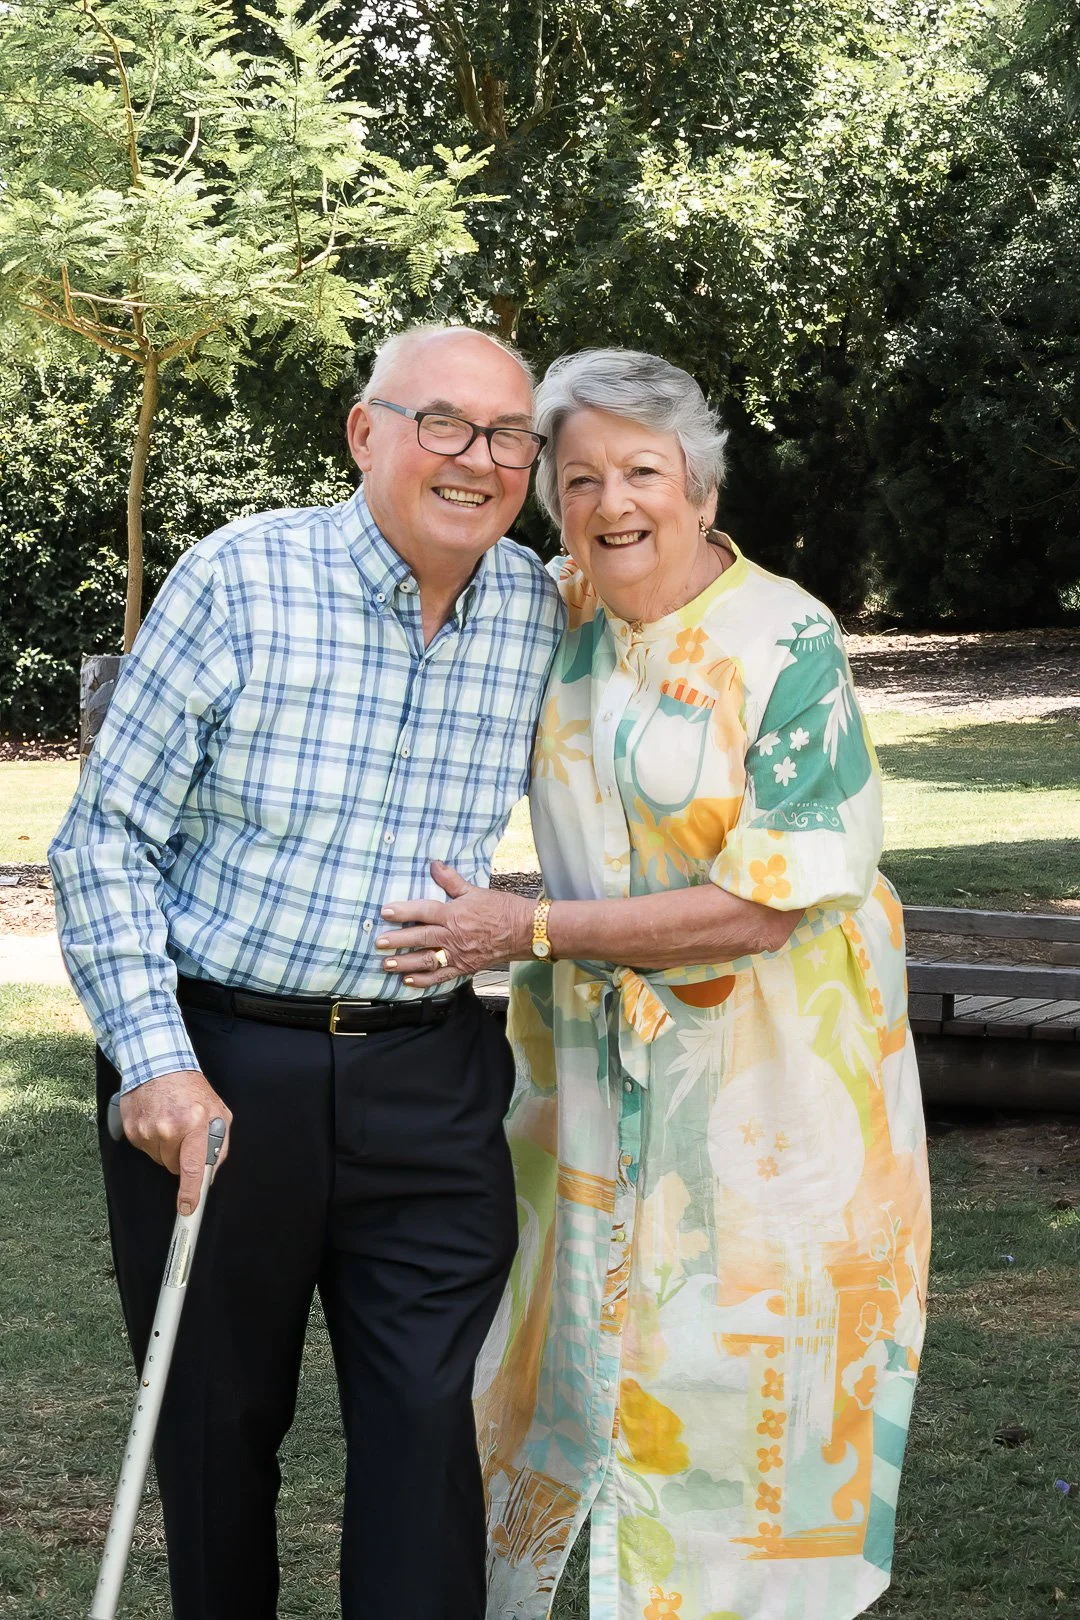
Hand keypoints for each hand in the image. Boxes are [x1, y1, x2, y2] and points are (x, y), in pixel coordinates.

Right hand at [119, 1069, 232, 1215]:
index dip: (190, 1193)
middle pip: (174, 1167)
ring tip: (170, 1122)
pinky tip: (156, 1120)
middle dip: (180, 1157)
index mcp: (195, 1124)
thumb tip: (210, 1175)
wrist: (159, 1065)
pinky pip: (144, 1149)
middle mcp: (170, 1128)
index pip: (193, 1168)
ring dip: (165, 1148)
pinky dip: (151, 1140)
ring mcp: (147, 1130)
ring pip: (158, 1159)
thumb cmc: (192, 1089)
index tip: (187, 1208)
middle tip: (184, 1134)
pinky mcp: (131, 1130)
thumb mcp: (218, 1112)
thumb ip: (219, 1146)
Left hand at [377, 860, 534, 986]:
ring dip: (405, 963)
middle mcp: (453, 935)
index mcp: (454, 914)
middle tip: (378, 943)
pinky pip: (441, 976)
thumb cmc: (501, 909)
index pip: (423, 911)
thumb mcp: (475, 890)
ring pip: (426, 960)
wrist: (524, 931)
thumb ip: (451, 880)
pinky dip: (424, 980)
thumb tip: (434, 864)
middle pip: (420, 937)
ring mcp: (458, 954)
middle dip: (397, 940)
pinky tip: (408, 981)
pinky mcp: (465, 967)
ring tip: (387, 964)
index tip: (385, 912)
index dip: (403, 911)